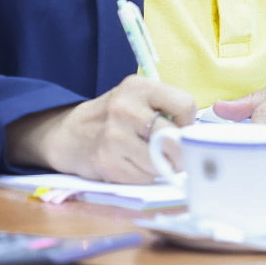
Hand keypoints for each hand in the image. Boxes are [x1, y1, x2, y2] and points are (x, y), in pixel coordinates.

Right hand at [5, 74, 196, 183]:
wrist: (69, 133)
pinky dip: (143, 176)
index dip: (187, 123)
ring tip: (148, 158)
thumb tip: (196, 137)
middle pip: (174, 138)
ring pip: (160, 161)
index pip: (184, 105)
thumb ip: (164, 109)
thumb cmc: (114, 117)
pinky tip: (131, 166)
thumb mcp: (136, 98)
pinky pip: (143, 177)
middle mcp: (125, 108)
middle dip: (179, 153)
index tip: (179, 129)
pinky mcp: (107, 162)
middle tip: (175, 156)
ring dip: (160, 166)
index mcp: (138, 87)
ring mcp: (114, 136)